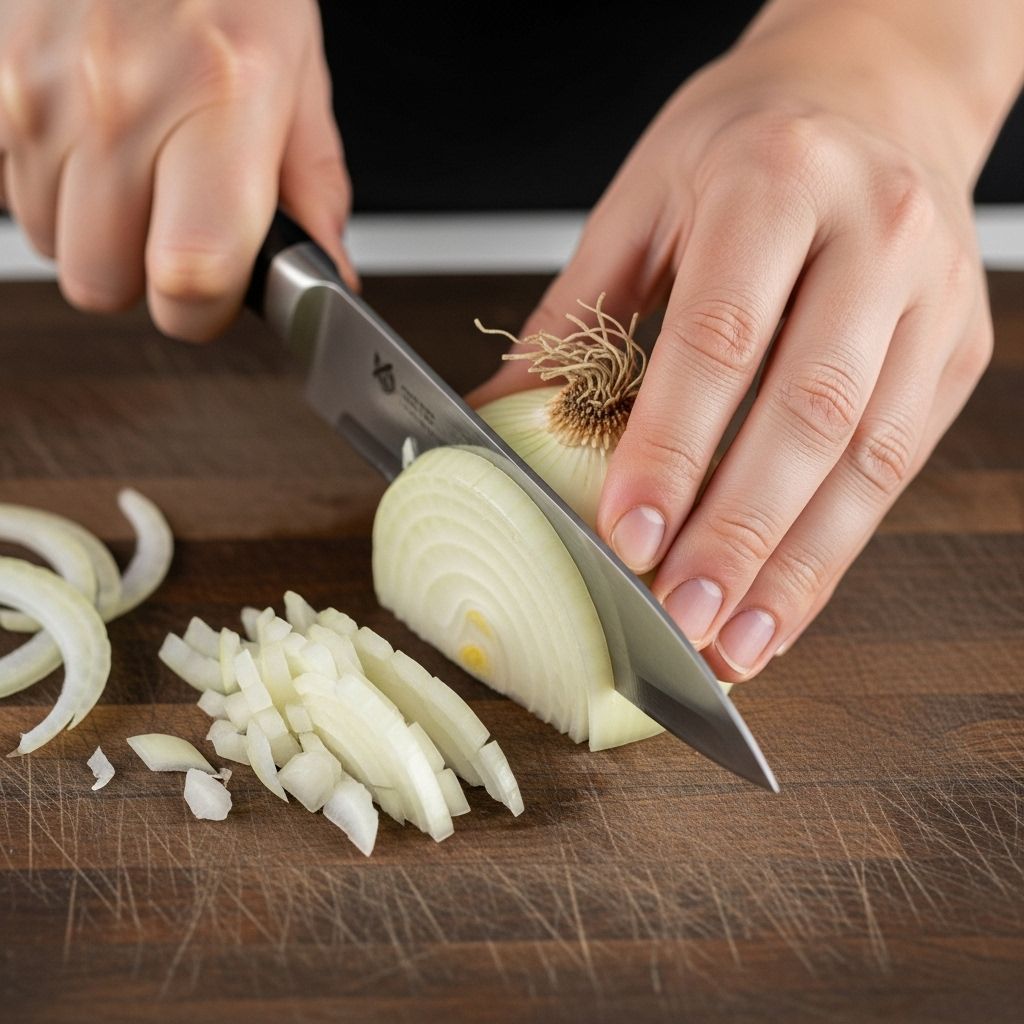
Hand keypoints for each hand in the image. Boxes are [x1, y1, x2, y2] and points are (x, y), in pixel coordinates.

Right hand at [0, 0, 356, 339]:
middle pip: (104, 283)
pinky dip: (52, 191)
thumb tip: (328, 274)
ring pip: (52, 247)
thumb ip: (313, 187)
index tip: (219, 299)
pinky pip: (10, 194)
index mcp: (220, 104)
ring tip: (138, 171)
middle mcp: (120, 102)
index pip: (190, 277)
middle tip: (179, 231)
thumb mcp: (298, 69)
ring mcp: (39, 92)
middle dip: (146, 280)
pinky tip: (91, 146)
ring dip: (97, 234)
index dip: (204, 313)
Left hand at [470, 5, 1003, 680]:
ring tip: (735, 643)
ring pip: (867, 459)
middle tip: (678, 621)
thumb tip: (498, 419)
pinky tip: (786, 600)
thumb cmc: (745, 141)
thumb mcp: (642, 202)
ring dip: (795, 567)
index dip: (672, 452)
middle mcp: (874, 238)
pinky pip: (897, 466)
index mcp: (775, 186)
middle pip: (807, 416)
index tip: (627, 539)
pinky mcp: (955, 349)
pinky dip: (836, 547)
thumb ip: (575, 320)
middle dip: (738, 536)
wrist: (875, 87)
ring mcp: (931, 298)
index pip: (720, 341)